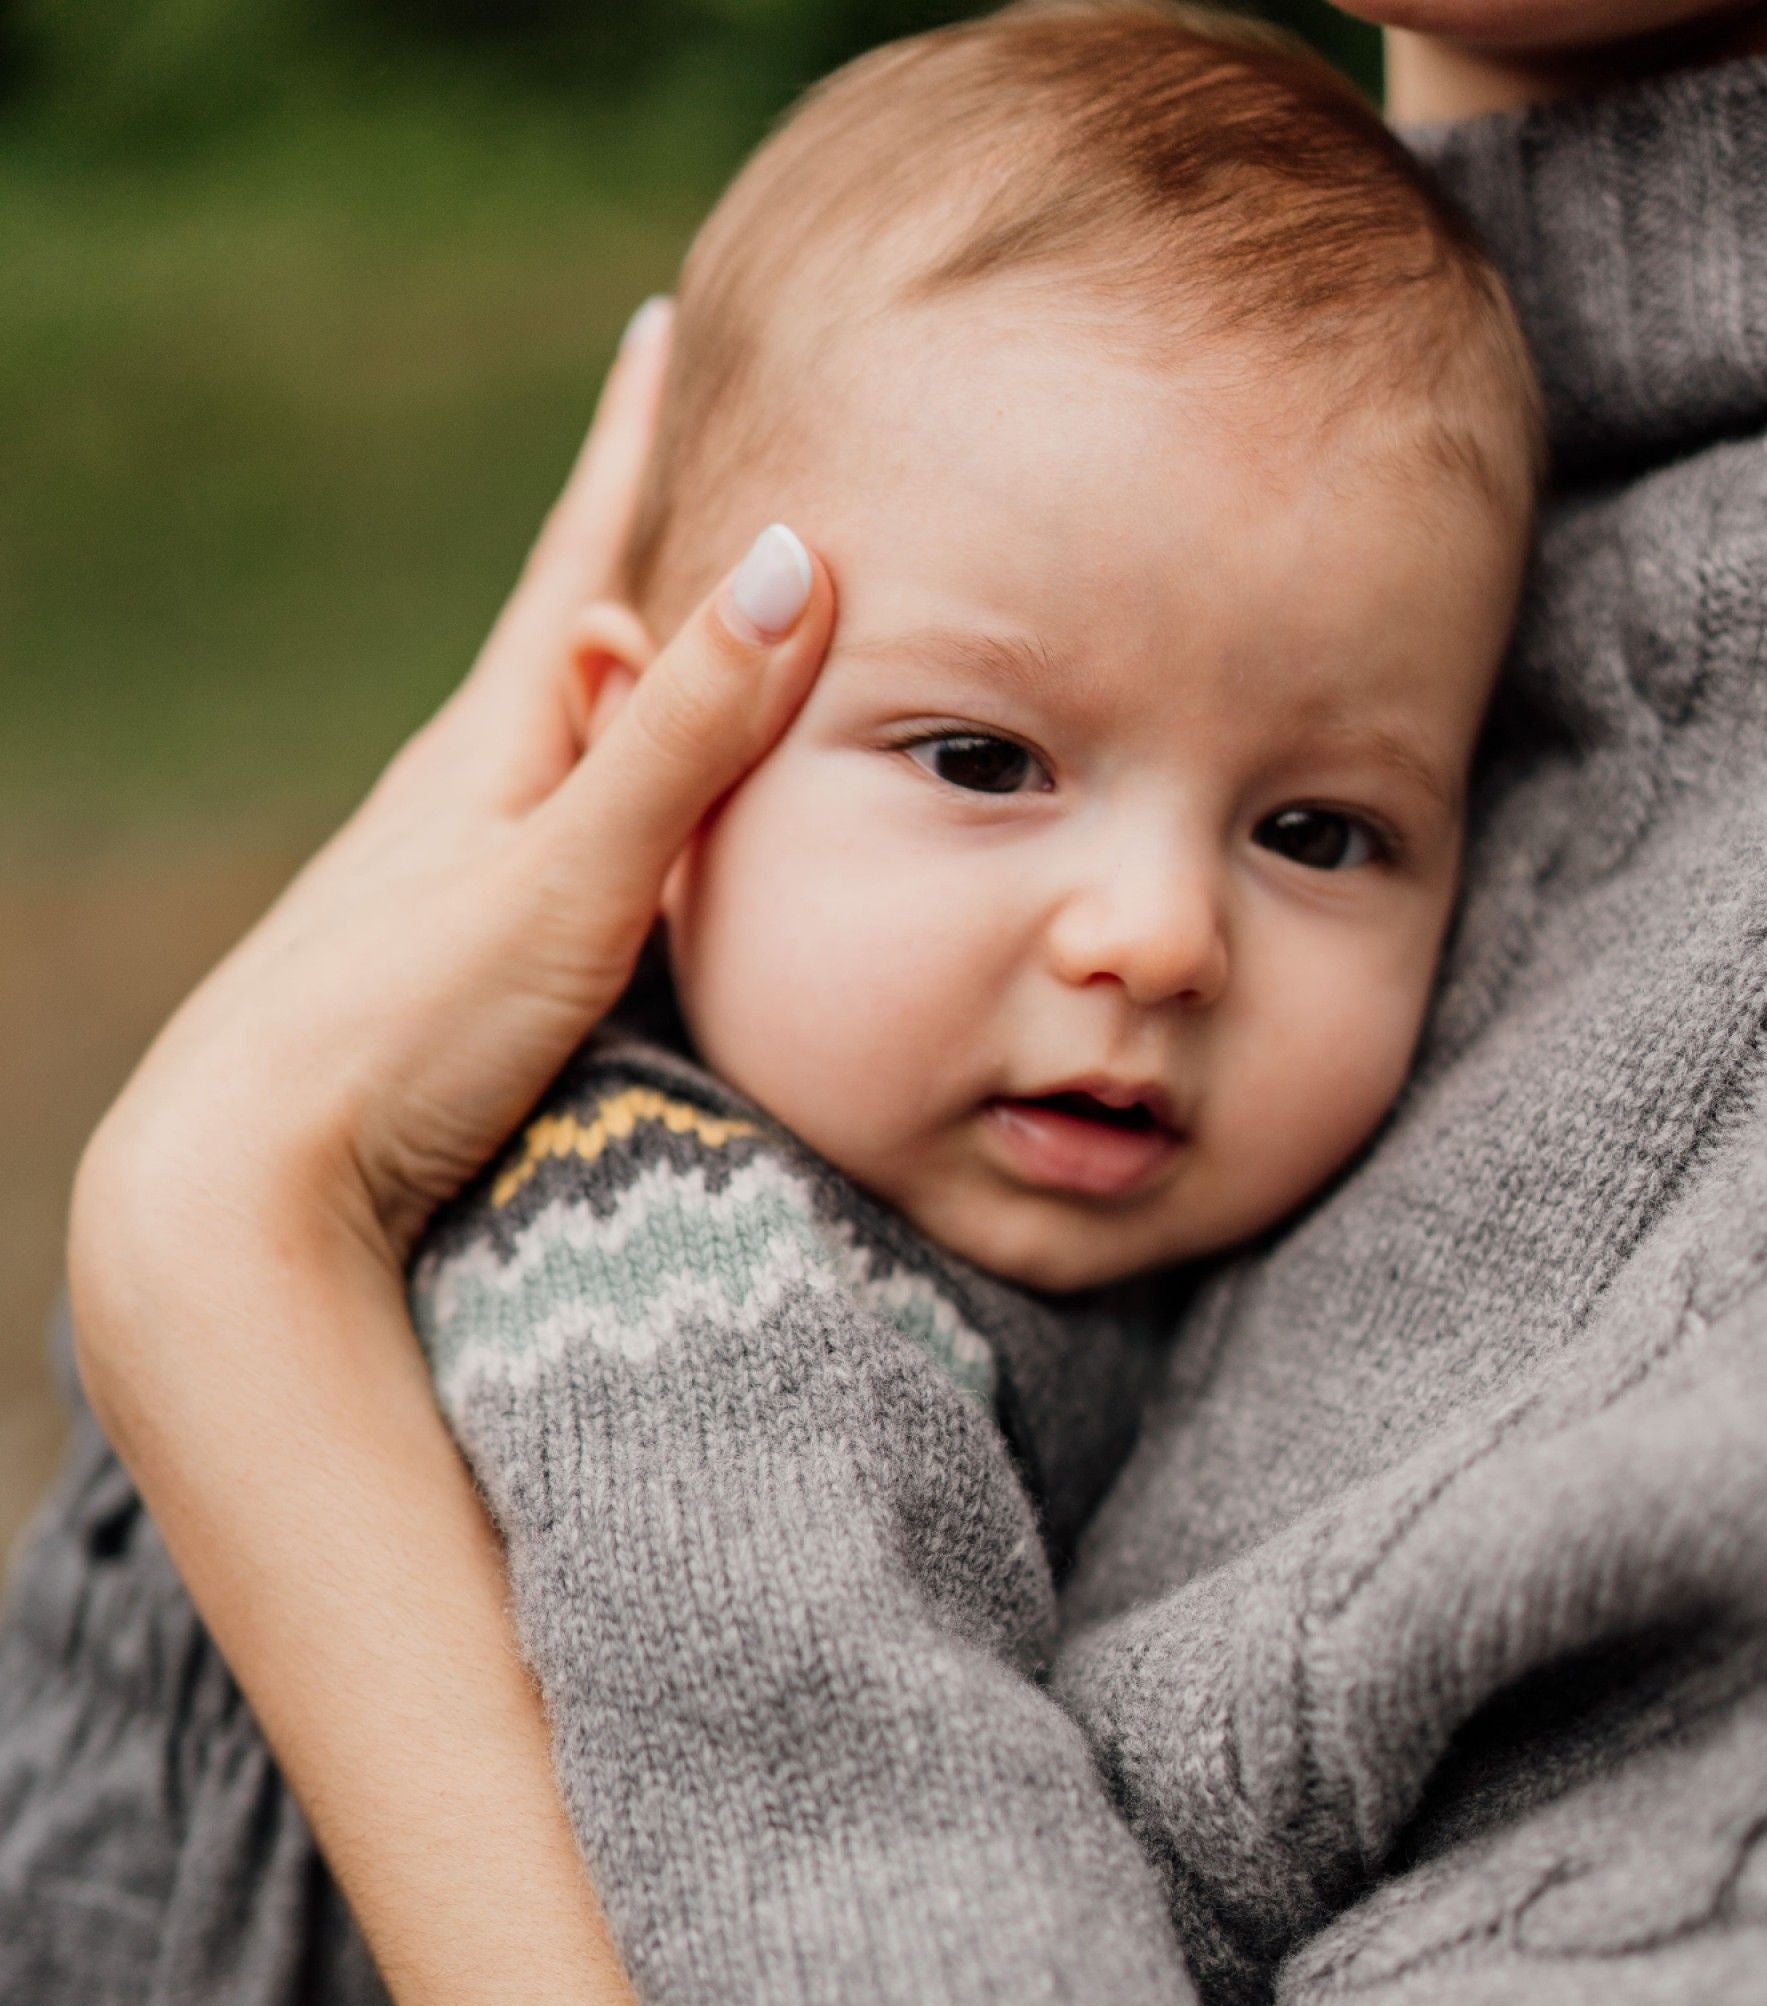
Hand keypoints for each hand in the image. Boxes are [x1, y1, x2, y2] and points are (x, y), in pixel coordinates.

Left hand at [70, 302, 833, 1384]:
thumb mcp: (567, 876)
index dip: (628, 448)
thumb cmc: (400, 1031)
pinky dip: (601, 801)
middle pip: (566, 643)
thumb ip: (682, 739)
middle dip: (641, 554)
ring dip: (622, 688)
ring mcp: (442, 882)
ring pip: (553, 749)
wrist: (243, 1184)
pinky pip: (546, 842)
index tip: (663, 327)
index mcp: (491, 747)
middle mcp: (458, 796)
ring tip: (673, 640)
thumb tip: (790, 557)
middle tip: (695, 461)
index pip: (580, 563)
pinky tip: (599, 834)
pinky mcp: (443, 967)